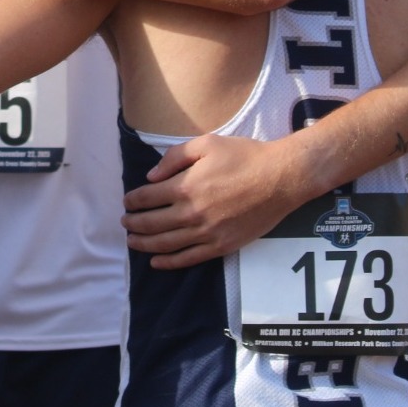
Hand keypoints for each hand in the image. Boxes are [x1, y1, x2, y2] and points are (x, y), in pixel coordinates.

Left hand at [121, 133, 301, 269]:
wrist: (281, 178)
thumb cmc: (245, 156)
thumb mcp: (207, 144)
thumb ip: (174, 157)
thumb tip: (152, 177)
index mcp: (186, 186)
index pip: (147, 198)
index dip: (133, 201)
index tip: (127, 202)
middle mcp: (192, 213)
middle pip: (152, 223)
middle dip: (133, 224)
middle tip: (125, 223)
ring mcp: (207, 233)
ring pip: (166, 244)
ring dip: (144, 244)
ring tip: (132, 242)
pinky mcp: (221, 246)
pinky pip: (189, 259)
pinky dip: (169, 262)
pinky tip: (156, 262)